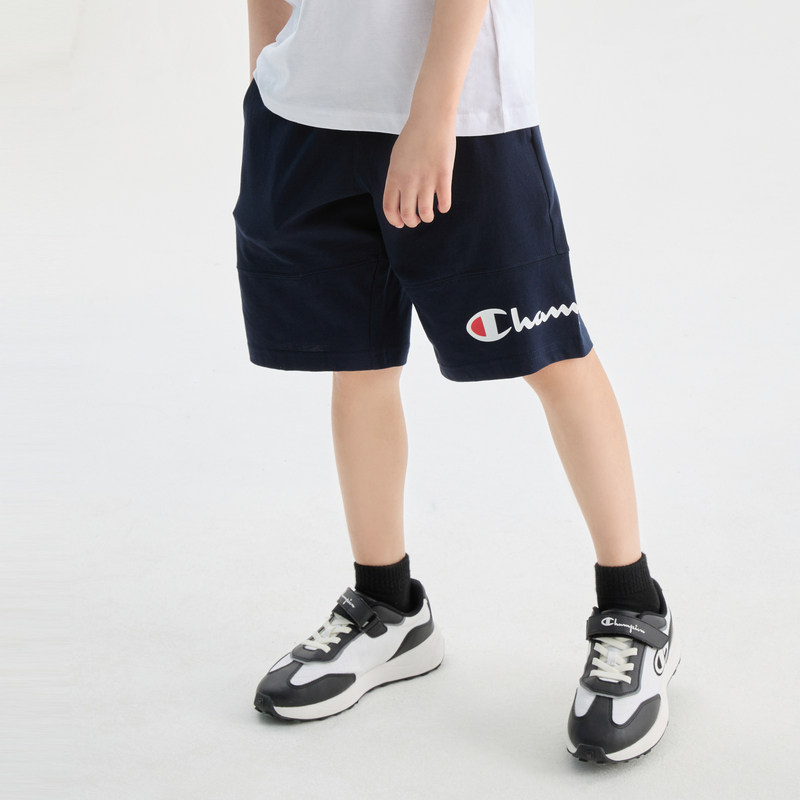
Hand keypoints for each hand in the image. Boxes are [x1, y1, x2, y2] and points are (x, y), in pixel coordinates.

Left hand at [382, 113, 455, 228]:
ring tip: (428, 214)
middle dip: (412, 222)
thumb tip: (400, 198)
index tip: (400, 223)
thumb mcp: (396, 158)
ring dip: (427, 217)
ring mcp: (426, 179)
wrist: (430, 119)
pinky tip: (442, 205)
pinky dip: (443, 208)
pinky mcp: (443, 176)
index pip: (389, 208)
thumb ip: (396, 178)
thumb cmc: (413, 137)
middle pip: (407, 215)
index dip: (394, 220)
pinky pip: (444, 202)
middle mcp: (408, 181)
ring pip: (426, 213)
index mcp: (394, 176)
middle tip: (416, 219)